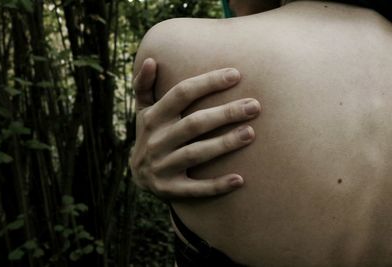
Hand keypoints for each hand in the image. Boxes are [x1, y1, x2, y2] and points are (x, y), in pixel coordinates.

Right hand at [130, 58, 260, 198]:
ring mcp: (162, 167)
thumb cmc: (150, 135)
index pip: (181, 94)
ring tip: (251, 133)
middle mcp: (156, 141)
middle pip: (194, 124)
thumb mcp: (143, 111)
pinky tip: (240, 179)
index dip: (208, 83)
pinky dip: (216, 185)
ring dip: (224, 144)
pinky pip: (195, 189)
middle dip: (225, 113)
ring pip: (196, 154)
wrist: (139, 176)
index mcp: (152, 118)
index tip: (236, 75)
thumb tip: (149, 59)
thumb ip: (144, 86)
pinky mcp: (169, 190)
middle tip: (254, 106)